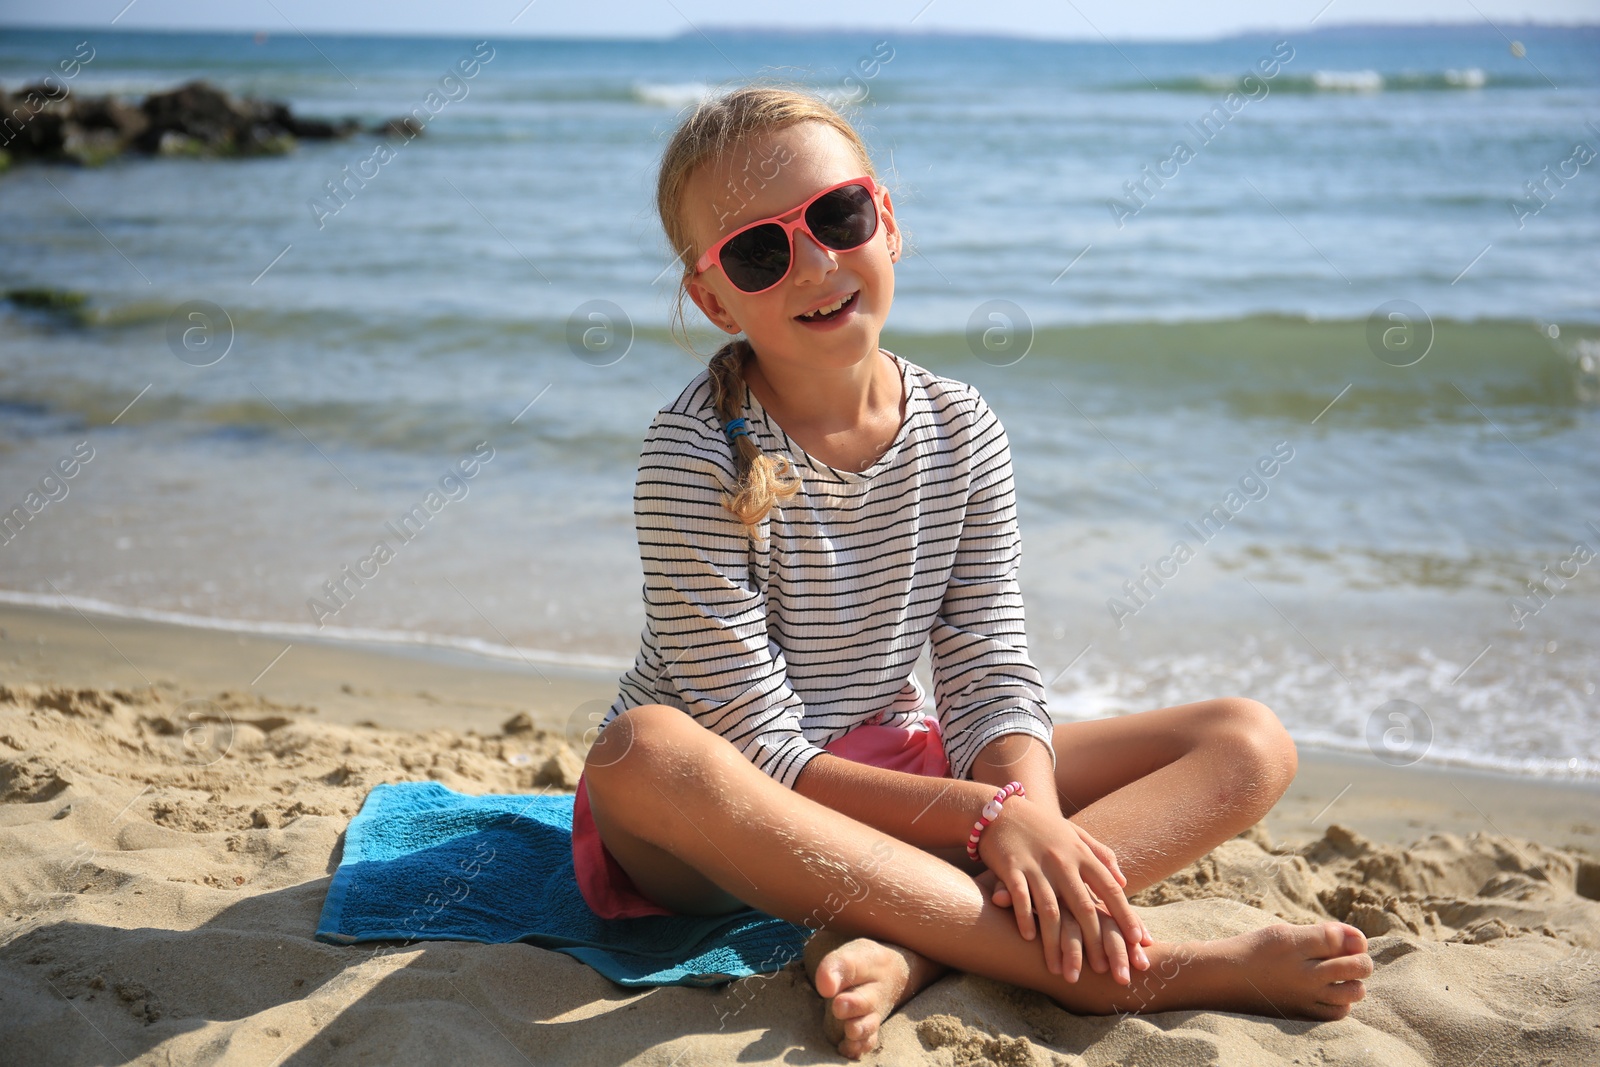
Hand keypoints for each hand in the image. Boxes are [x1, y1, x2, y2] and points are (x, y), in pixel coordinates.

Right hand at [977, 798, 1150, 983]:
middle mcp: (1062, 860)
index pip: (1109, 888)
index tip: (1139, 941)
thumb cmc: (1042, 826)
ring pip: (1051, 910)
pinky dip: (1025, 919)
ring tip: (1063, 971)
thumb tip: (1123, 881)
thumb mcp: (1075, 834)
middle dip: (1095, 943)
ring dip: (1057, 944)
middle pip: (1083, 907)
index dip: (1125, 915)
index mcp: (1081, 853)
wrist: (1001, 809)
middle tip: (1103, 971)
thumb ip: (1101, 855)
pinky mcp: (1011, 867)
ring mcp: (1036, 865)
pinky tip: (1029, 939)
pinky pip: (1020, 898)